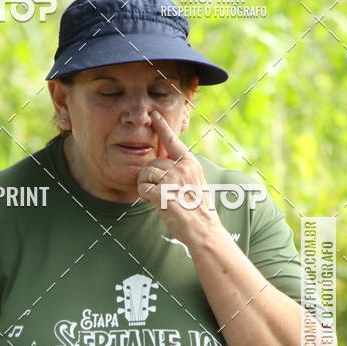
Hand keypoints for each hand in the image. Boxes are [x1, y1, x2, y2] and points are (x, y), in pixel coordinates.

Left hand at [137, 111, 224, 245]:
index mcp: (191, 164)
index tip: (154, 115)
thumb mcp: (195, 183)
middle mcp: (182, 168)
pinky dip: (144, 197)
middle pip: (153, 162)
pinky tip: (156, 204)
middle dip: (150, 176)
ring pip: (146, 174)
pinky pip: (143, 189)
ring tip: (158, 198)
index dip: (162, 127)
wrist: (203, 230)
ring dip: (146, 186)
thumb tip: (164, 164)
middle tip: (161, 192)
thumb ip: (182, 171)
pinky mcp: (163, 194)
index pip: (173, 141)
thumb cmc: (198, 210)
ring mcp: (173, 180)